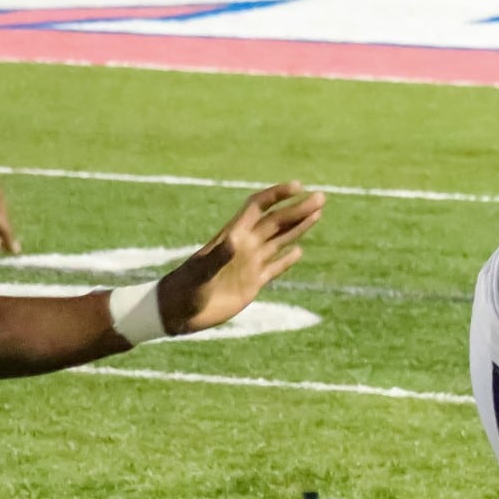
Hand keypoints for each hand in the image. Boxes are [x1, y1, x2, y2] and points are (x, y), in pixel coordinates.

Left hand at [151, 182, 324, 335]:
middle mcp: (245, 246)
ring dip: (298, 227)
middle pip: (276, 222)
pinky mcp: (253, 283)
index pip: (259, 207)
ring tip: (318, 213)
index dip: (277, 195)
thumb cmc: (184, 289)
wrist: (178, 312)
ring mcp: (250, 263)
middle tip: (321, 198)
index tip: (298, 187)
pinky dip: (287, 260)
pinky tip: (298, 251)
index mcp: (233, 236)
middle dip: (298, 209)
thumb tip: (237, 239)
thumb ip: (219, 256)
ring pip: (279, 240)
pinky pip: (274, 267)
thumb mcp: (200, 272)